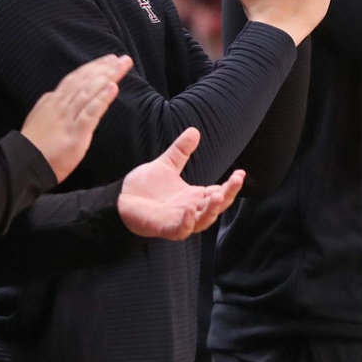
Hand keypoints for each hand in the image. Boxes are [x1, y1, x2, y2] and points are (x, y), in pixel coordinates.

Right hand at [20, 54, 133, 182]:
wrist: (22, 166)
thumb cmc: (33, 145)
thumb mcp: (38, 118)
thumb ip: (48, 105)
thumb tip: (54, 93)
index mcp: (53, 102)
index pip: (76, 79)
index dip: (93, 68)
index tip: (109, 59)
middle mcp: (61, 107)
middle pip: (85, 82)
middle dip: (105, 69)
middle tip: (123, 58)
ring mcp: (68, 119)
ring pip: (89, 93)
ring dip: (107, 77)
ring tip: (122, 66)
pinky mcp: (75, 134)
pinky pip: (90, 113)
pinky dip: (101, 99)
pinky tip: (113, 88)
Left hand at [118, 127, 244, 239]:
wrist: (120, 198)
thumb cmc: (145, 187)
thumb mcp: (167, 164)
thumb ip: (181, 150)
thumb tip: (194, 131)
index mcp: (193, 196)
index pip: (218, 192)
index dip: (231, 185)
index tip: (240, 173)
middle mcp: (190, 209)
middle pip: (216, 207)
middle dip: (228, 195)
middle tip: (236, 180)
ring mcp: (178, 220)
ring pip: (203, 221)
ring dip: (212, 210)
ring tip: (218, 195)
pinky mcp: (163, 228)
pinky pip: (180, 230)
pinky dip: (187, 223)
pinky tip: (190, 210)